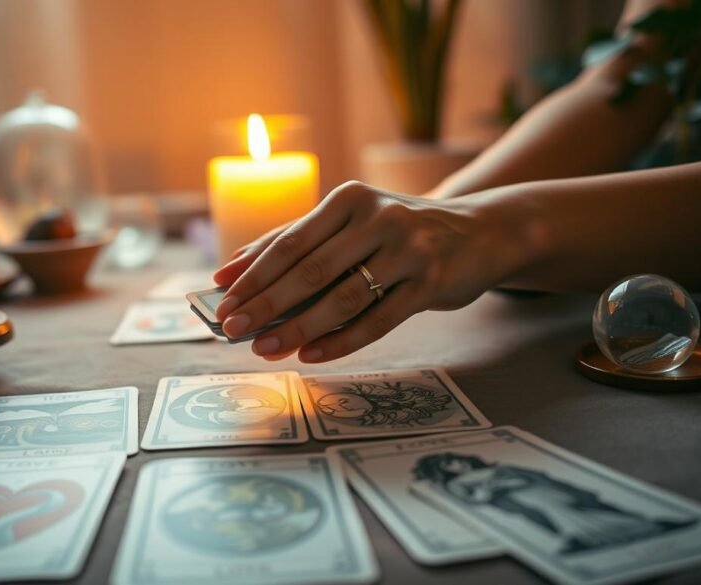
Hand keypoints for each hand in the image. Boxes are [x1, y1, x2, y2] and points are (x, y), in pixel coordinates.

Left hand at [212, 181, 529, 362]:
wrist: (479, 233)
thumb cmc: (399, 233)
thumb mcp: (350, 224)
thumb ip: (294, 241)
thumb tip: (231, 270)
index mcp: (350, 199)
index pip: (290, 241)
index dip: (252, 274)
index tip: (221, 301)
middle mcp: (379, 218)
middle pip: (311, 270)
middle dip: (266, 304)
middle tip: (233, 330)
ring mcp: (408, 250)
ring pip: (343, 298)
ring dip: (299, 329)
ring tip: (265, 348)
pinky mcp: (431, 282)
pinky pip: (378, 320)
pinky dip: (341, 341)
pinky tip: (311, 355)